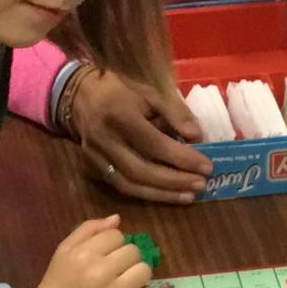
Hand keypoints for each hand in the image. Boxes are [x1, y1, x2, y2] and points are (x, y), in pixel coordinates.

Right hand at [23, 215, 152, 287]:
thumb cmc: (58, 280)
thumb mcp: (65, 248)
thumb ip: (89, 229)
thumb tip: (117, 219)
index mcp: (85, 254)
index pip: (117, 235)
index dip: (112, 242)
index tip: (104, 253)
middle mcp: (100, 273)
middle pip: (134, 251)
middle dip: (125, 257)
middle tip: (115, 268)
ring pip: (144, 271)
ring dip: (137, 274)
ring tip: (125, 280)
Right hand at [70, 68, 211, 202]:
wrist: (79, 97)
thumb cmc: (121, 91)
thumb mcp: (150, 93)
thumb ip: (175, 113)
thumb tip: (198, 137)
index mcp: (119, 116)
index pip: (154, 144)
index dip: (181, 158)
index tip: (207, 166)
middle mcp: (104, 140)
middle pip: (141, 170)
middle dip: (174, 181)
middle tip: (201, 185)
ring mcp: (95, 158)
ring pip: (130, 185)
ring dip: (162, 194)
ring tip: (189, 195)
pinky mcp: (92, 169)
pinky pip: (121, 187)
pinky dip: (147, 194)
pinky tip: (168, 195)